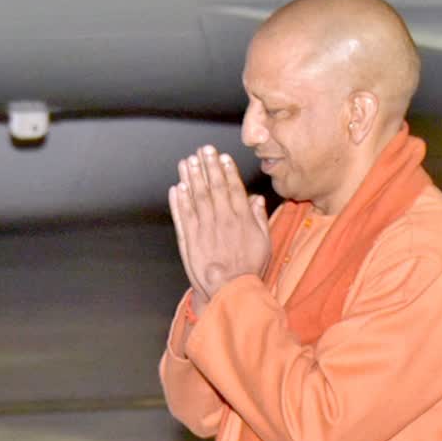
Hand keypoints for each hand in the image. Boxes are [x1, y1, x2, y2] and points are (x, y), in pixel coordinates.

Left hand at [168, 145, 270, 299]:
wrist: (229, 290)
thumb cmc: (249, 269)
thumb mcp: (264, 243)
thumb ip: (259, 218)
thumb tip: (256, 199)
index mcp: (241, 219)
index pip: (233, 188)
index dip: (227, 170)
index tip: (222, 156)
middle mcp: (222, 219)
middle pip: (214, 187)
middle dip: (208, 166)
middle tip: (203, 150)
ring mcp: (204, 228)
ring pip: (196, 197)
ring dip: (192, 178)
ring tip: (188, 161)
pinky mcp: (190, 239)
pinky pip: (183, 216)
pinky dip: (179, 201)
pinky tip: (177, 187)